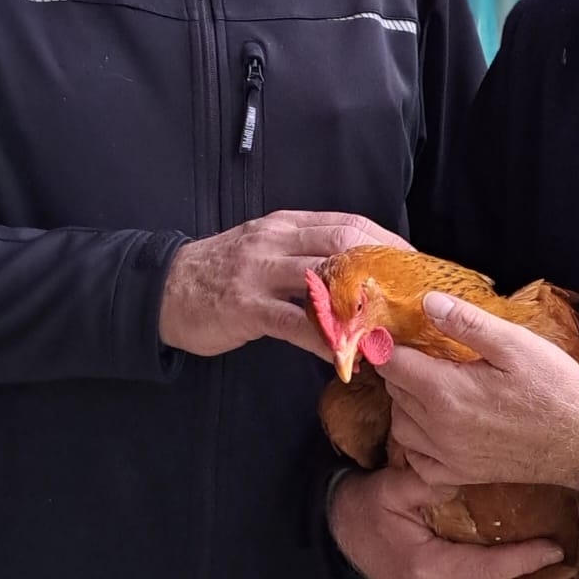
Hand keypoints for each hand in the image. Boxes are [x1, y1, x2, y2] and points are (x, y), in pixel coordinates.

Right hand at [160, 211, 408, 356]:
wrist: (161, 289)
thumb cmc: (223, 274)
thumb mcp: (267, 249)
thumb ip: (307, 254)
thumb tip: (360, 274)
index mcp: (288, 224)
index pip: (350, 224)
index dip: (388, 243)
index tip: (416, 266)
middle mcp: (277, 240)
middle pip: (344, 242)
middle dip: (386, 268)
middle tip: (413, 297)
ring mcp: (259, 272)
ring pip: (322, 277)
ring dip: (361, 304)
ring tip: (391, 328)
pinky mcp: (244, 306)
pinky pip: (293, 321)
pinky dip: (324, 338)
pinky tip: (346, 355)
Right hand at [329, 466, 565, 578]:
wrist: (338, 530)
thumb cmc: (368, 506)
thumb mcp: (393, 486)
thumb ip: (430, 483)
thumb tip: (471, 477)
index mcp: (428, 570)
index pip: (490, 572)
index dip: (526, 561)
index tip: (555, 550)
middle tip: (557, 567)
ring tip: (541, 574)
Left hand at [381, 293, 578, 495]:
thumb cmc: (553, 387)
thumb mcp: (515, 343)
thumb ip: (467, 322)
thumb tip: (427, 302)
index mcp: (445, 391)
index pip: (392, 364)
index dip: (390, 346)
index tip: (397, 336)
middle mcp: (438, 427)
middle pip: (394, 392)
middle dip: (402, 371)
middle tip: (425, 355)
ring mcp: (447, 455)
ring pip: (401, 426)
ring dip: (407, 405)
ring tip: (432, 388)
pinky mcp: (460, 474)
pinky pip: (417, 461)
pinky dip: (417, 443)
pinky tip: (436, 427)